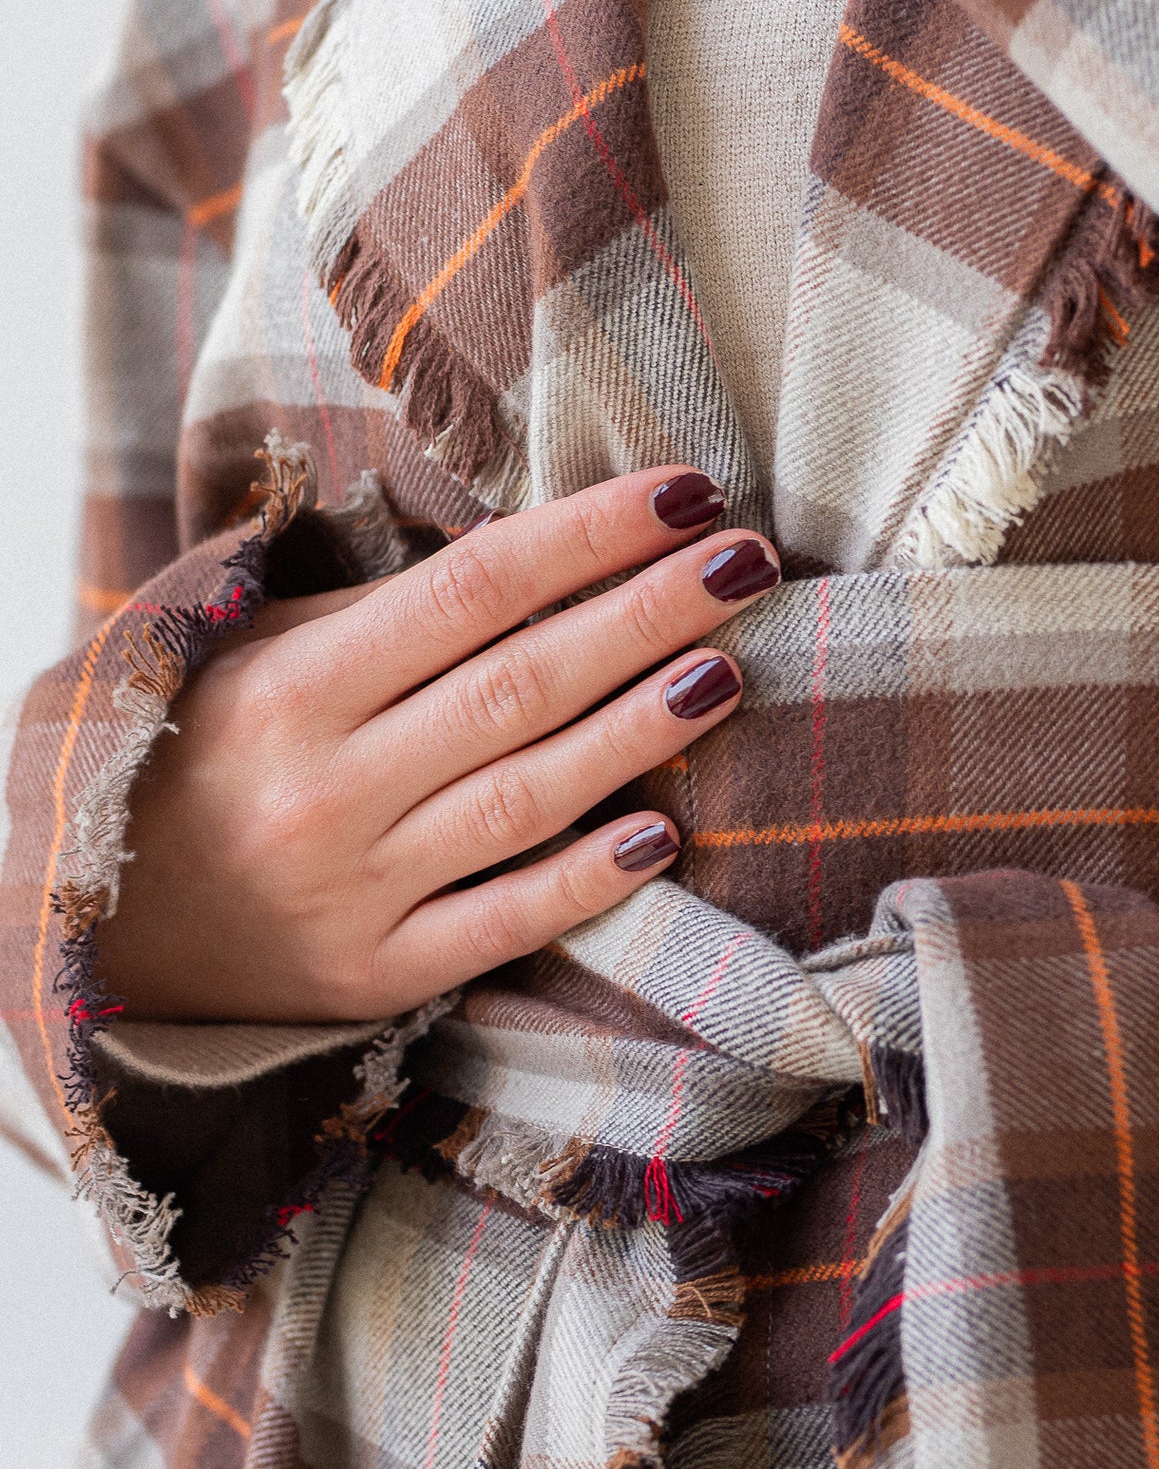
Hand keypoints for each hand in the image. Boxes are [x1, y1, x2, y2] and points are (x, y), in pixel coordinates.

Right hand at [96, 469, 774, 1025]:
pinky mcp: (378, 975)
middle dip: (646, 616)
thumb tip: (547, 555)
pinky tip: (664, 833)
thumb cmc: (206, 756)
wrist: (100, 925)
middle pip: (518, 684)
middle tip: (747, 563)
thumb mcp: (257, 661)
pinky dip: (583, 880)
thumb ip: (383, 616)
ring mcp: (355, 889)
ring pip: (525, 798)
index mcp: (294, 686)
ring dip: (638, 731)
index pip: (471, 588)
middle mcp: (327, 785)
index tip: (687, 493)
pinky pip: (501, 923)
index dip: (587, 535)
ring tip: (729, 670)